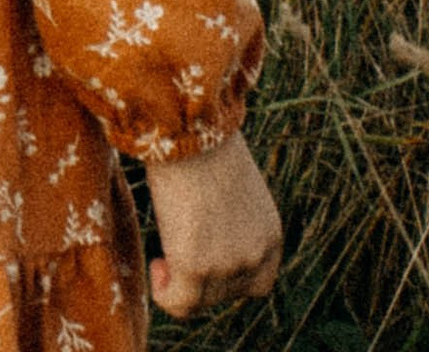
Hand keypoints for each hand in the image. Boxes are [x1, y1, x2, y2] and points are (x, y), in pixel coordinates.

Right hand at [146, 135, 283, 317]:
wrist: (189, 124)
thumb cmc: (204, 142)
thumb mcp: (233, 189)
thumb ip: (232, 223)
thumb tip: (209, 237)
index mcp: (271, 235)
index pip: (257, 282)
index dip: (227, 276)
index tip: (202, 254)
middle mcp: (256, 255)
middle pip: (226, 294)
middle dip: (200, 278)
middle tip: (176, 246)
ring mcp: (229, 265)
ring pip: (200, 299)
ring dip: (180, 281)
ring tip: (164, 249)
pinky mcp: (197, 267)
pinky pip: (179, 304)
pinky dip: (164, 294)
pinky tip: (157, 265)